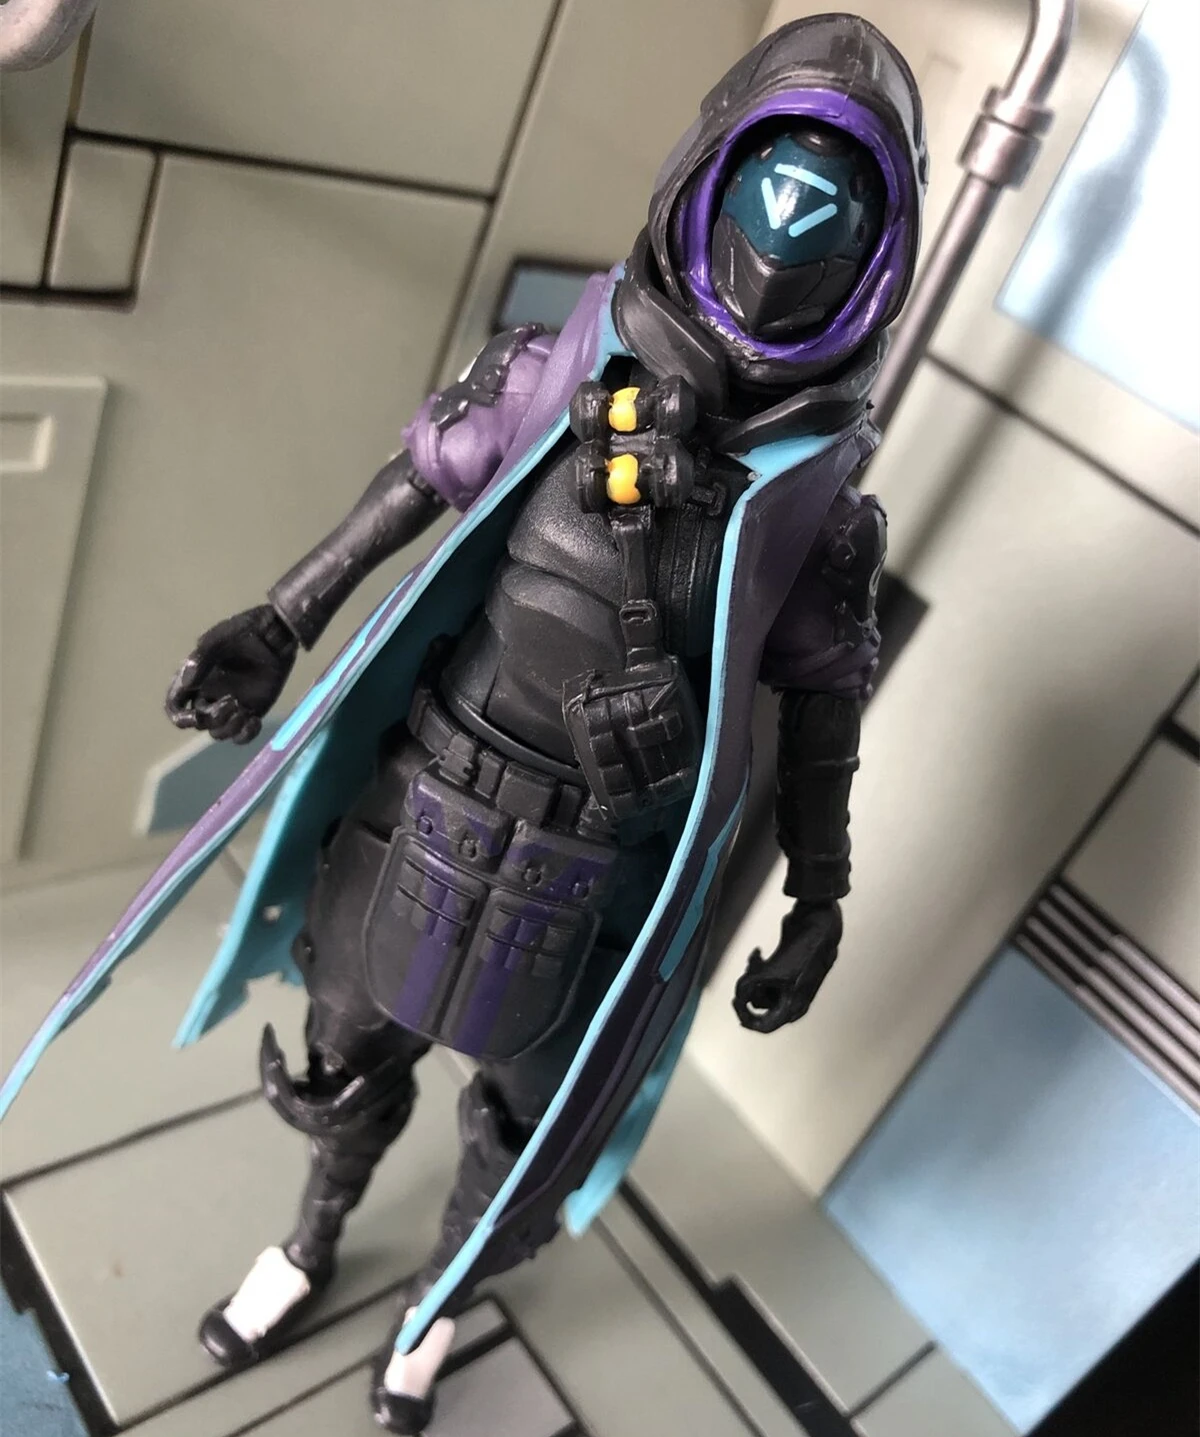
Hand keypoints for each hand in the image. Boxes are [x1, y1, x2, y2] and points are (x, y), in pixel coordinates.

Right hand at [165, 605, 296, 743]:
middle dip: (212, 719)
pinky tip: (255, 721)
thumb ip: (201, 660)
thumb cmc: (245, 630)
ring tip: (245, 712)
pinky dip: (245, 735)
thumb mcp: (219, 640)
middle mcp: (209, 695)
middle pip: (200, 723)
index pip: (175, 706)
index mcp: (195, 678)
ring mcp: (231, 705)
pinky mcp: (253, 710)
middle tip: (232, 702)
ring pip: (219, 732)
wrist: (277, 632)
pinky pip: (242, 734)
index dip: (180, 717)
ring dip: (229, 728)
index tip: (194, 717)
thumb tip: (186, 684)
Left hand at [733, 900, 842, 1032]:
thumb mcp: (769, 972)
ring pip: (760, 987)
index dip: (745, 1017)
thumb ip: (747, 987)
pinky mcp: (786, 971)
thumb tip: (737, 997)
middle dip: (750, 986)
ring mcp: (789, 985)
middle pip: (759, 1003)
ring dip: (753, 972)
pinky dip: (758, 965)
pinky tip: (757, 951)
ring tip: (755, 957)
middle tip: (750, 970)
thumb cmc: (800, 953)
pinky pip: (764, 976)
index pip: (764, 1026)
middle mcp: (792, 1000)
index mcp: (793, 1008)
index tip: (735, 1002)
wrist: (817, 927)